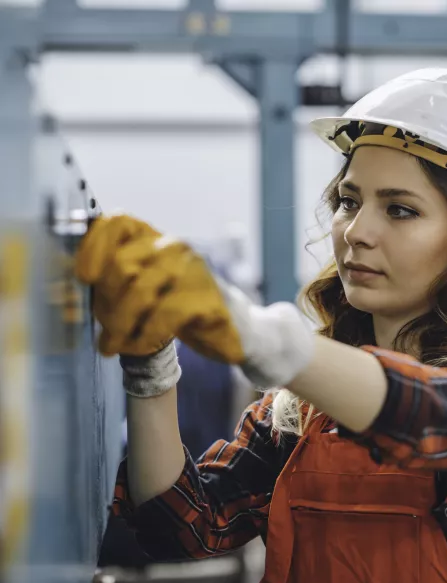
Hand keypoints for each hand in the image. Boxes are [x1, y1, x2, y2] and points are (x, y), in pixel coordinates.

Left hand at [74, 214, 245, 361]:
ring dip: (121, 325)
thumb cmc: (178, 309)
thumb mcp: (142, 290)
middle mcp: (175, 248)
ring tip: (114, 345)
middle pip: (122, 264)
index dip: (94, 246)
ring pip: (140, 291)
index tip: (83, 277)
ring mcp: (194, 271)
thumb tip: (63, 297)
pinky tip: (139, 346)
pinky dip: (144, 336)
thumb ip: (111, 284)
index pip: (118, 222)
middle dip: (106, 304)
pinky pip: (163, 315)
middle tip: (105, 331)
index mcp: (154, 239)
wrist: (233, 330)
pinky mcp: (208, 299)